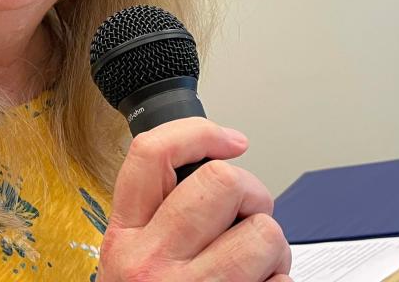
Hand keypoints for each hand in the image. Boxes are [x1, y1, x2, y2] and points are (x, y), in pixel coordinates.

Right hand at [97, 118, 291, 280]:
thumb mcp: (134, 259)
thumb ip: (159, 216)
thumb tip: (216, 170)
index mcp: (125, 237)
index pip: (151, 154)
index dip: (198, 132)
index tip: (229, 141)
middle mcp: (152, 263)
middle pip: (222, 182)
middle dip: (252, 193)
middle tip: (248, 215)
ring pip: (264, 232)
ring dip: (273, 248)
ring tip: (256, 266)